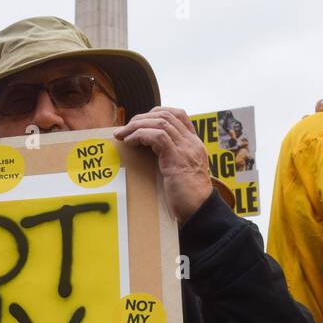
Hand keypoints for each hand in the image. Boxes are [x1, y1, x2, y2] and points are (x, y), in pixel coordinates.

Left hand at [114, 107, 212, 225]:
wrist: (200, 209)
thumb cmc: (188, 197)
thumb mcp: (182, 172)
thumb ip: (172, 159)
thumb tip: (152, 154)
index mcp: (194, 143)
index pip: (179, 115)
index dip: (158, 112)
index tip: (141, 121)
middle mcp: (191, 142)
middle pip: (166, 115)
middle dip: (141, 118)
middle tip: (125, 128)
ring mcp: (185, 148)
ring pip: (160, 122)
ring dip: (137, 125)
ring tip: (123, 134)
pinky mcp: (176, 157)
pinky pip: (157, 136)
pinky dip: (140, 135)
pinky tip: (130, 142)